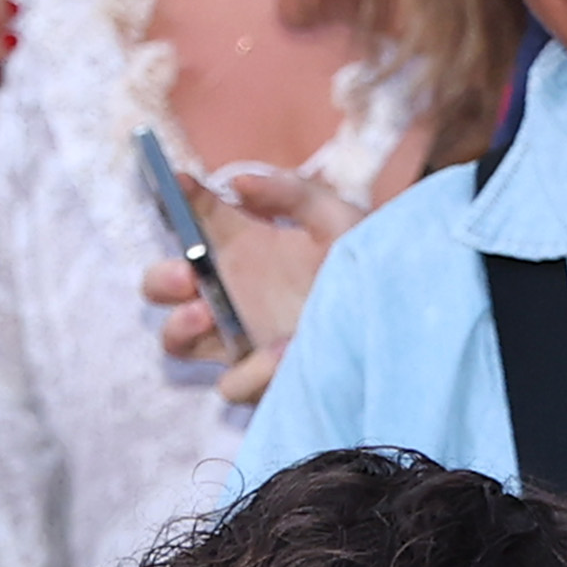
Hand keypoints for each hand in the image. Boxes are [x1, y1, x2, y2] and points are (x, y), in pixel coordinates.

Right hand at [155, 165, 360, 406]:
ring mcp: (240, 339)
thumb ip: (289, 192)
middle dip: (163, 279)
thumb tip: (237, 182)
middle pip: (165, 287)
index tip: (179, 186)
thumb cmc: (366, 265)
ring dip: (180, 327)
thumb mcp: (335, 217)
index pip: (191, 222)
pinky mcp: (261, 382)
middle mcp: (231, 293)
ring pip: (178, 341)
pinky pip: (232, 383)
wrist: (404, 321)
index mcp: (243, 246)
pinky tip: (283, 353)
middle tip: (187, 274)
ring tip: (205, 314)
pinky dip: (250, 372)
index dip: (176, 202)